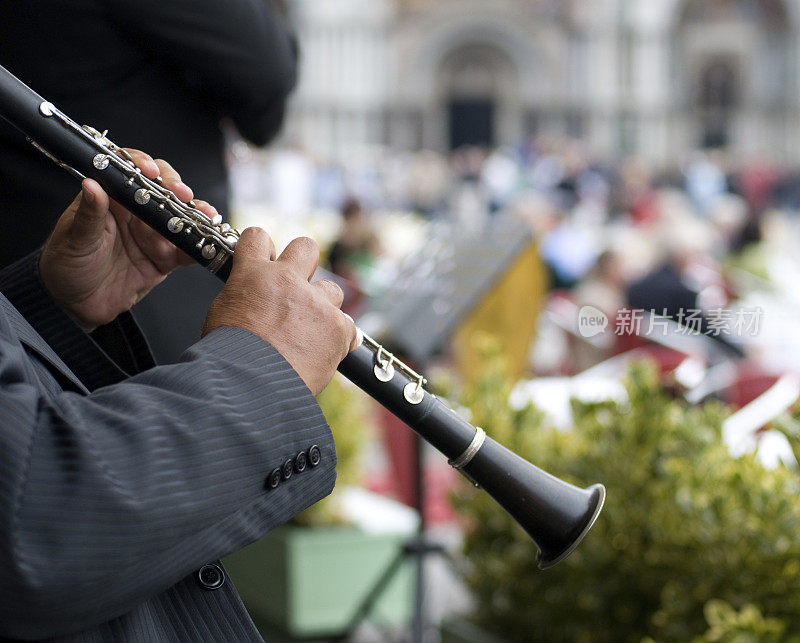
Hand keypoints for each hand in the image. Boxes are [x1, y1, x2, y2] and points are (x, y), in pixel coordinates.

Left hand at [39, 151, 215, 329]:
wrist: (76, 306)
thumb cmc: (67, 267)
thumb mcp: (73, 239)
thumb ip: (89, 214)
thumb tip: (92, 184)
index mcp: (111, 200)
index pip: (130, 172)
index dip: (143, 166)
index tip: (151, 171)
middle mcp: (135, 213)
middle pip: (162, 189)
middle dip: (176, 188)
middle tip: (182, 194)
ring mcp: (153, 234)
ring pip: (180, 217)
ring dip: (196, 214)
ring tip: (205, 216)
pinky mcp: (165, 258)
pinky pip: (186, 249)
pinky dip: (200, 246)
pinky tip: (208, 242)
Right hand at [202, 228, 358, 394]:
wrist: (249, 386)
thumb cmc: (228, 358)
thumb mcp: (222, 315)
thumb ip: (243, 298)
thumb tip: (252, 301)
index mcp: (253, 274)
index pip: (258, 238)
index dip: (262, 248)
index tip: (265, 261)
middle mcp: (288, 281)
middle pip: (306, 247)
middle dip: (304, 262)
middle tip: (297, 287)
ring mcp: (317, 303)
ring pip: (332, 290)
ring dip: (323, 308)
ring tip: (308, 335)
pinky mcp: (338, 327)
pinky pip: (348, 327)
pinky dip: (338, 339)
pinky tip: (322, 354)